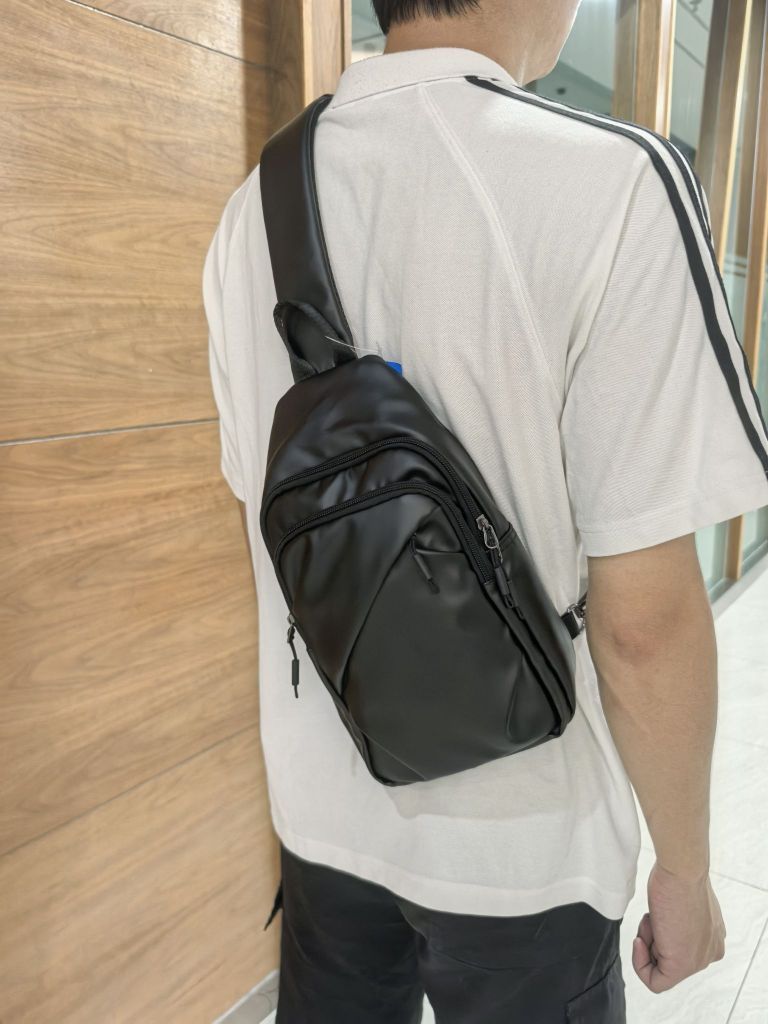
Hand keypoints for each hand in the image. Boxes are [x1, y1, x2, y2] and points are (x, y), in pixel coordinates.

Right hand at [632, 859, 725, 992]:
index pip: (680, 949)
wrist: (682, 871)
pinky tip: (639, 940)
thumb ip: (679, 921)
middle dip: (652, 939)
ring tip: (651, 919)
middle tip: (651, 917)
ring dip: (646, 944)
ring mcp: (698, 961)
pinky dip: (640, 964)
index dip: (658, 935)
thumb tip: (665, 926)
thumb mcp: (680, 901)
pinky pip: (655, 982)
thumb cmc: (678, 876)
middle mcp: (710, 952)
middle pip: (670, 959)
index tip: (652, 918)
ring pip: (661, 969)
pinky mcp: (681, 966)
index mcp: (713, 938)